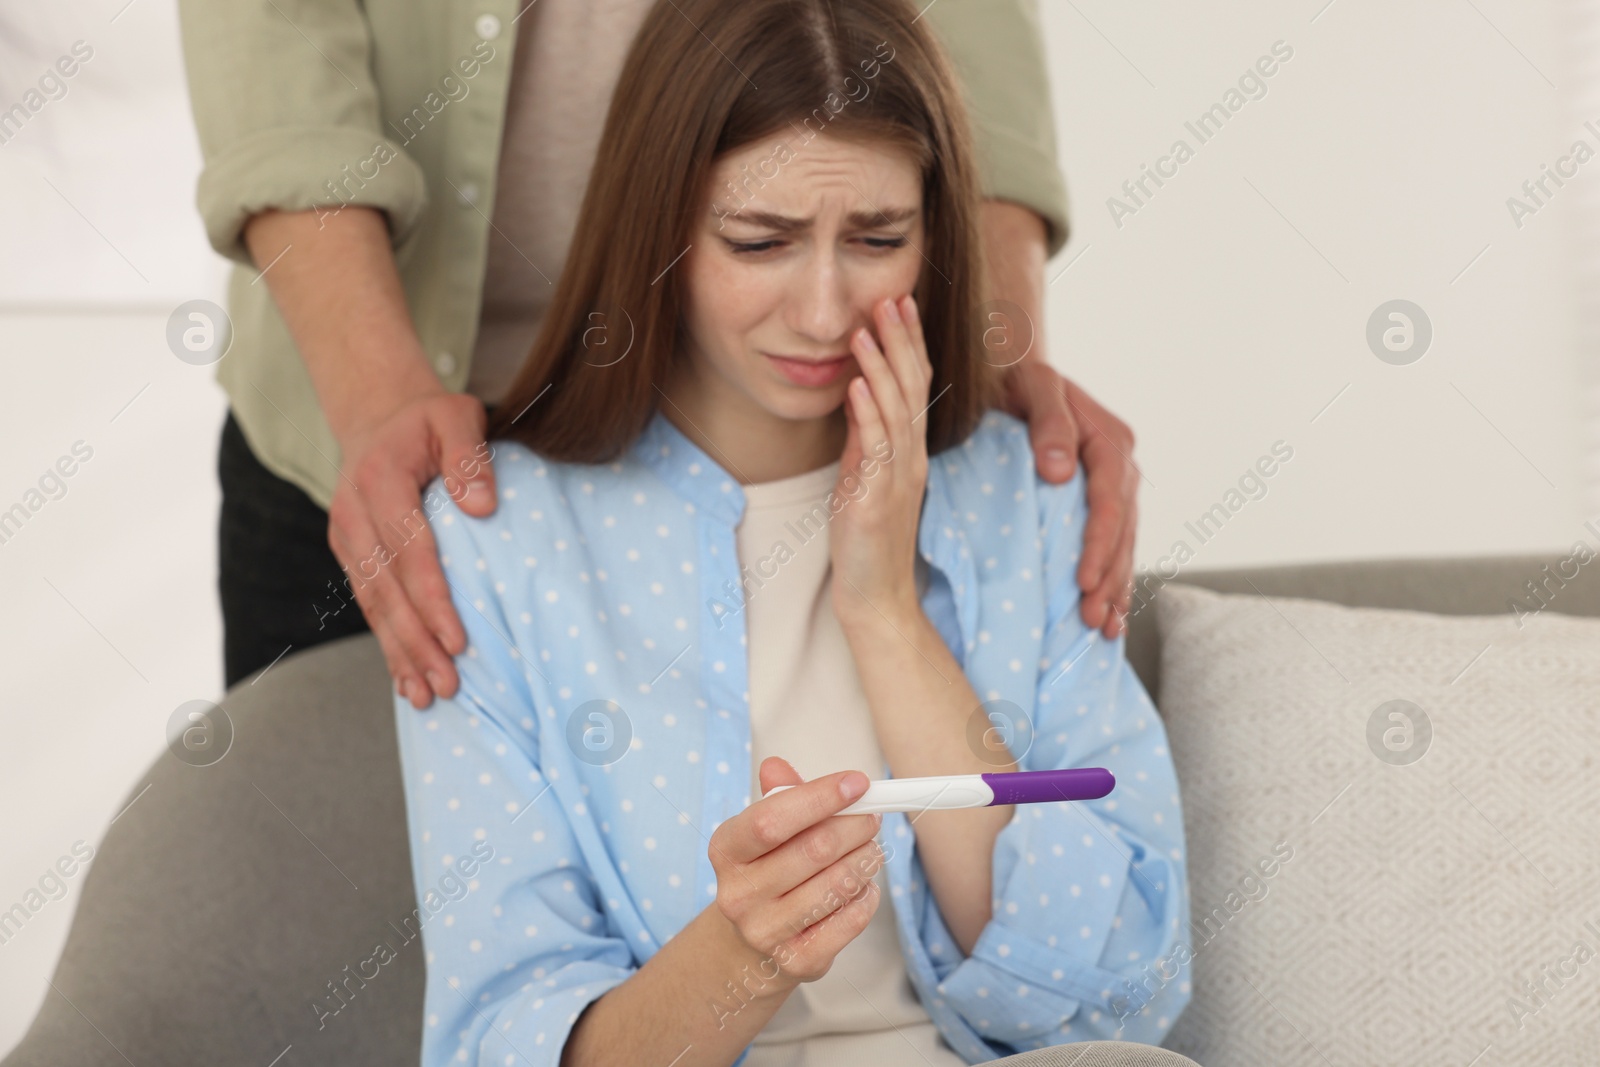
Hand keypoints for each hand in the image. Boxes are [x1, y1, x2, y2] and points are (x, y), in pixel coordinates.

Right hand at [327, 390, 497, 707]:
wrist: (377, 417)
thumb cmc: (429, 420)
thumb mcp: (456, 416)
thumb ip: (470, 456)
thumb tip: (483, 508)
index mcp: (381, 481)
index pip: (410, 550)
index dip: (433, 598)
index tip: (459, 639)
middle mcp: (354, 515)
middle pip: (386, 589)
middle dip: (417, 641)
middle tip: (449, 683)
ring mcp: (347, 539)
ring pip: (373, 605)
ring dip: (401, 654)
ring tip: (429, 696)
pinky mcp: (351, 556)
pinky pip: (369, 606)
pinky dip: (388, 645)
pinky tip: (407, 682)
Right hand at [708, 758, 884, 984]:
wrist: (750, 945)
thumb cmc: (766, 873)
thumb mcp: (763, 833)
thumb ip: (777, 797)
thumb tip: (776, 767)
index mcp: (727, 850)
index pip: (771, 819)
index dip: (819, 797)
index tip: (857, 782)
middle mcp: (739, 894)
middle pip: (814, 850)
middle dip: (855, 827)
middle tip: (872, 817)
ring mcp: (767, 931)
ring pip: (838, 884)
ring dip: (866, 859)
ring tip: (870, 850)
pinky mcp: (799, 960)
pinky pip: (851, 919)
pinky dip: (867, 895)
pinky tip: (863, 885)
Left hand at [831, 294, 930, 625]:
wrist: (877, 597)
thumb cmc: (868, 540)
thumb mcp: (865, 478)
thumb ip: (866, 439)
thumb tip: (856, 394)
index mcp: (910, 452)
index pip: (915, 386)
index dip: (909, 343)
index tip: (899, 303)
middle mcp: (911, 459)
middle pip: (911, 389)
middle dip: (901, 341)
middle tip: (891, 297)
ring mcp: (898, 479)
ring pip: (896, 412)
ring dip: (881, 368)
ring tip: (868, 328)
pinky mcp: (878, 501)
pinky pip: (876, 451)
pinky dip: (867, 415)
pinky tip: (856, 386)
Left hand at [1000, 363, 1138, 638]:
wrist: (1017, 374)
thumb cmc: (1019, 379)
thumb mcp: (1033, 386)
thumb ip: (1048, 422)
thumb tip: (1058, 471)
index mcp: (1109, 440)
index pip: (1110, 500)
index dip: (1099, 543)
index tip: (1083, 580)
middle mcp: (1121, 466)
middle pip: (1122, 530)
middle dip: (1109, 577)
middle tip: (1092, 619)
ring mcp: (1115, 485)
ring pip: (1122, 543)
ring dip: (1115, 586)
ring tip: (1104, 628)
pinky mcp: (1102, 501)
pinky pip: (1113, 543)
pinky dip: (1111, 577)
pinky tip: (1109, 613)